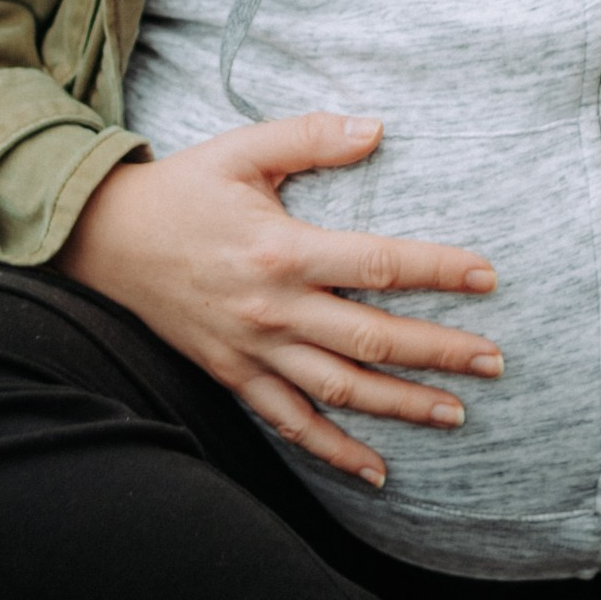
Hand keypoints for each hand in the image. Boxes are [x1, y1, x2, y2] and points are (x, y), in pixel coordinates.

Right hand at [62, 114, 502, 487]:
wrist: (104, 241)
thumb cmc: (182, 189)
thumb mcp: (242, 147)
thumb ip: (311, 136)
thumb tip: (378, 128)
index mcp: (281, 249)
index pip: (378, 264)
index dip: (438, 270)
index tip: (488, 278)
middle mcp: (272, 308)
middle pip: (372, 339)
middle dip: (440, 352)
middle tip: (495, 361)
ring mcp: (252, 349)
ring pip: (339, 389)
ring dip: (401, 406)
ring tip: (456, 414)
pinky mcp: (232, 375)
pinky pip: (289, 422)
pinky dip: (333, 451)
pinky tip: (377, 470)